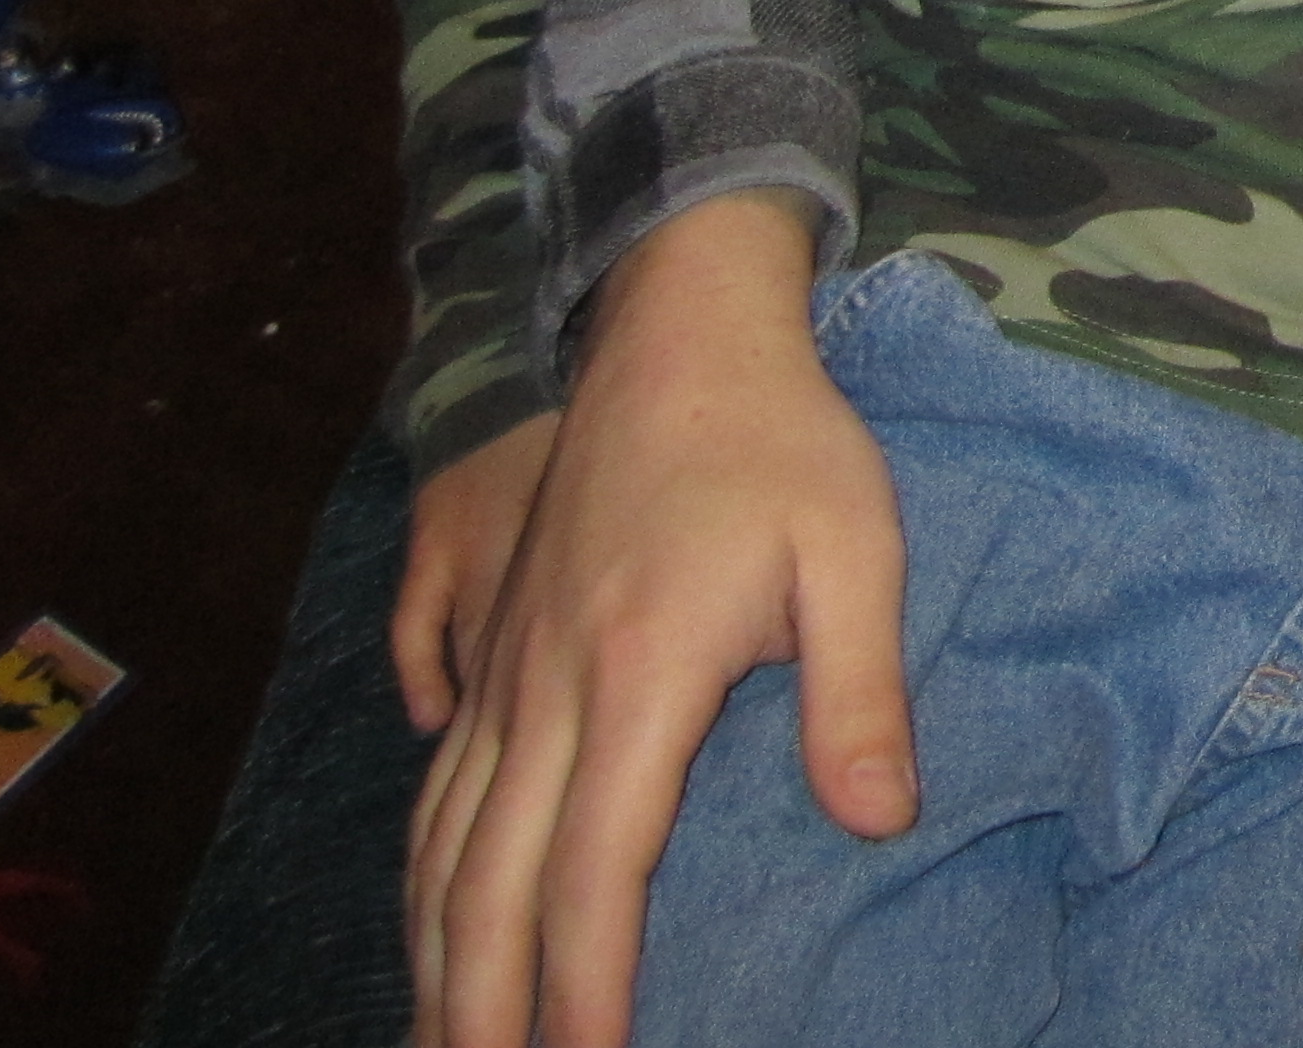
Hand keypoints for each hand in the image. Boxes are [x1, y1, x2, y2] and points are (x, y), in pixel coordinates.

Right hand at [408, 194, 910, 1047]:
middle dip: (479, 1005)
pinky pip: (436, 780)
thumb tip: (882, 819)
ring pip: (440, 842)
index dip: (584, 987)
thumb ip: (860, 691)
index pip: (594, 874)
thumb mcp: (856, 549)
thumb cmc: (782, 439)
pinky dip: (420, 867)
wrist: (678, 326)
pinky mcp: (489, 638)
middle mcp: (545, 688)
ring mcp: (502, 666)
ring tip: (443, 1036)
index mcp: (638, 677)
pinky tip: (427, 912)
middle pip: (486, 885)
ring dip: (435, 951)